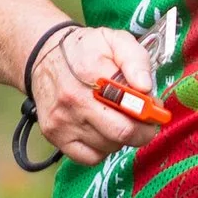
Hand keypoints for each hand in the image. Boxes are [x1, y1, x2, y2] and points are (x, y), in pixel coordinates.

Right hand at [30, 24, 158, 165]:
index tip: (154, 109)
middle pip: (122, 132)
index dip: (150, 112)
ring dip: (120, 138)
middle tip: (144, 121)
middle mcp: (74, 99)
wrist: (43, 56)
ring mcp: (62, 120)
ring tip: (117, 119)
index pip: (131, 106)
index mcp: (92, 72)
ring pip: (109, 147)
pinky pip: (89, 157)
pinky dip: (102, 149)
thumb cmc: (85, 49)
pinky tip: (102, 131)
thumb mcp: (115, 40)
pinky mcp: (54, 135)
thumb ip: (136, 60)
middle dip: (142, 131)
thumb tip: (146, 87)